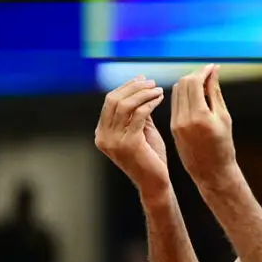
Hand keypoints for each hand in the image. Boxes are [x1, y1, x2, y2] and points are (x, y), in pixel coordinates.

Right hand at [95, 76, 168, 196]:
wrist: (155, 183)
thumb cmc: (151, 158)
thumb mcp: (141, 131)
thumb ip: (137, 112)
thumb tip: (140, 88)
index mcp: (102, 133)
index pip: (110, 101)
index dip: (126, 87)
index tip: (142, 79)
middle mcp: (103, 136)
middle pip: (114, 100)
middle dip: (134, 87)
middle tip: (151, 81)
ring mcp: (114, 141)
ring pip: (125, 105)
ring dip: (143, 93)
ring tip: (158, 89)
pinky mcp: (129, 143)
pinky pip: (138, 114)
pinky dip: (150, 103)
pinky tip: (160, 98)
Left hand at [170, 64, 234, 189]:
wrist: (212, 172)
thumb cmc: (223, 146)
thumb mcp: (224, 117)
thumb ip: (215, 92)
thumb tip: (214, 72)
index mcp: (199, 117)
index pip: (194, 82)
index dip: (203, 71)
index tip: (213, 67)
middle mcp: (183, 119)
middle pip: (182, 84)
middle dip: (195, 75)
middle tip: (209, 74)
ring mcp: (176, 124)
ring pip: (176, 92)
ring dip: (189, 83)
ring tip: (204, 85)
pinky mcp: (173, 127)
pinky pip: (175, 103)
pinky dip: (184, 95)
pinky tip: (196, 97)